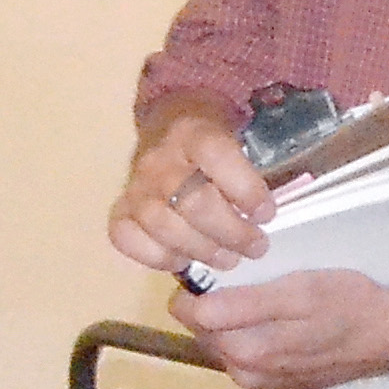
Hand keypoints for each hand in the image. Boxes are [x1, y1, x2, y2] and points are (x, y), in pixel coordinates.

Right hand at [109, 110, 272, 276]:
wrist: (167, 129)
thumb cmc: (215, 149)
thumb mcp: (240, 143)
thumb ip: (254, 173)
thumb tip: (267, 217)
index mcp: (194, 133)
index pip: (216, 155)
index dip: (245, 189)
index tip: (266, 214)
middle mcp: (159, 159)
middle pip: (192, 202)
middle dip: (231, 233)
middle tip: (256, 247)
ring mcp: (136, 185)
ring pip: (163, 225)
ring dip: (202, 250)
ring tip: (229, 259)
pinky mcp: (120, 209)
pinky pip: (127, 239)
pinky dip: (158, 256)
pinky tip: (184, 259)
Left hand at [170, 268, 388, 388]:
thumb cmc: (351, 303)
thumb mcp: (298, 289)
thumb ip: (240, 302)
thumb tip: (189, 305)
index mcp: (243, 347)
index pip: (188, 311)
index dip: (201, 286)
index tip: (228, 271)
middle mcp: (244, 373)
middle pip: (204, 330)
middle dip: (219, 306)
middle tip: (258, 285)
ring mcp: (261, 385)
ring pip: (224, 345)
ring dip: (237, 324)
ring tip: (274, 306)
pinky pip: (247, 360)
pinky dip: (256, 341)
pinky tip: (285, 330)